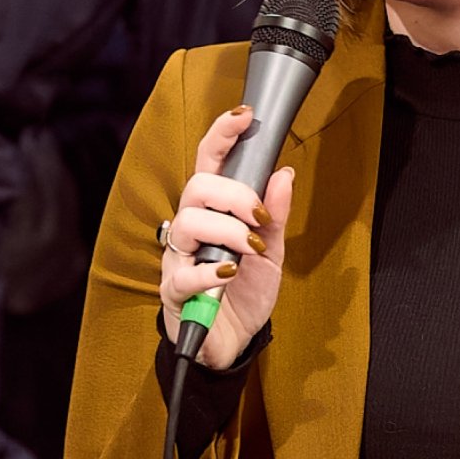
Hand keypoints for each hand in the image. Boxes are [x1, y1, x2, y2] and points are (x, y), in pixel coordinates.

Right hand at [158, 105, 294, 370]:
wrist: (233, 341)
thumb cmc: (244, 292)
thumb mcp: (271, 253)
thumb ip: (275, 215)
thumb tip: (284, 174)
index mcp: (213, 213)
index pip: (209, 164)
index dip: (222, 136)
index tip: (244, 117)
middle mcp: (190, 229)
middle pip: (196, 187)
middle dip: (233, 194)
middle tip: (260, 216)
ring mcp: (178, 258)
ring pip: (187, 222)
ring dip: (228, 231)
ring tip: (251, 250)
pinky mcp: (174, 292)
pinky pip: (183, 273)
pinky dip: (209, 271)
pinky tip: (229, 273)